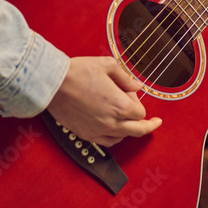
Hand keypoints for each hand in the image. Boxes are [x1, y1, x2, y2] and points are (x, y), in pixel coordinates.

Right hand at [47, 56, 161, 147]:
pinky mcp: (86, 134)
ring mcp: (98, 130)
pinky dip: (115, 137)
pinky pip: (107, 142)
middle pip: (138, 130)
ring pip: (123, 138)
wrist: (52, 83)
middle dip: (149, 126)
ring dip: (129, 129)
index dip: (137, 102)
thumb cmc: (78, 72)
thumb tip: (137, 86)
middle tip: (155, 122)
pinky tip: (114, 130)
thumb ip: (125, 77)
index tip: (130, 94)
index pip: (141, 113)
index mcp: (120, 105)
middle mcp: (111, 122)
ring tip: (128, 120)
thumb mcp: (107, 65)